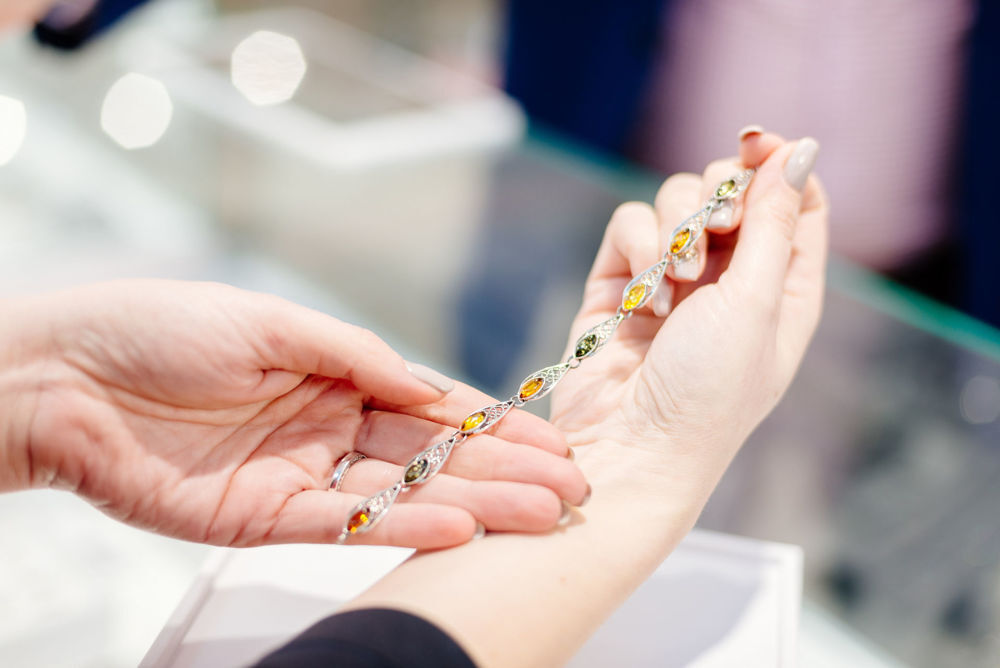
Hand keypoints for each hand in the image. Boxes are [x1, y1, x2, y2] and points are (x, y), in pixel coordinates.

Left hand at [0, 280, 586, 548]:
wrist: (66, 377)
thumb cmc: (163, 329)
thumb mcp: (272, 323)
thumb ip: (356, 356)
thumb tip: (427, 383)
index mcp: (336, 376)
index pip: (431, 405)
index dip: (493, 423)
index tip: (550, 440)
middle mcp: (330, 430)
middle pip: (431, 456)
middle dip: (503, 471)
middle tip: (569, 490)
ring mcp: (301, 478)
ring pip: (401, 496)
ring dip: (472, 504)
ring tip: (538, 514)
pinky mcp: (263, 521)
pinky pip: (342, 527)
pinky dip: (399, 529)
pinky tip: (455, 528)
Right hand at [550, 132, 826, 503]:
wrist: (631, 446)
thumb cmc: (708, 391)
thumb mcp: (757, 302)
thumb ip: (772, 220)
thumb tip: (797, 148)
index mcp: (783, 287)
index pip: (794, 201)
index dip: (778, 166)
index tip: (757, 146)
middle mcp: (732, 279)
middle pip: (732, 190)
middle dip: (719, 195)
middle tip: (715, 225)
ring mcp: (674, 279)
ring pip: (676, 202)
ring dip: (675, 229)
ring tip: (676, 279)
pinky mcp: (621, 283)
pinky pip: (629, 227)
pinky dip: (635, 247)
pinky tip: (643, 294)